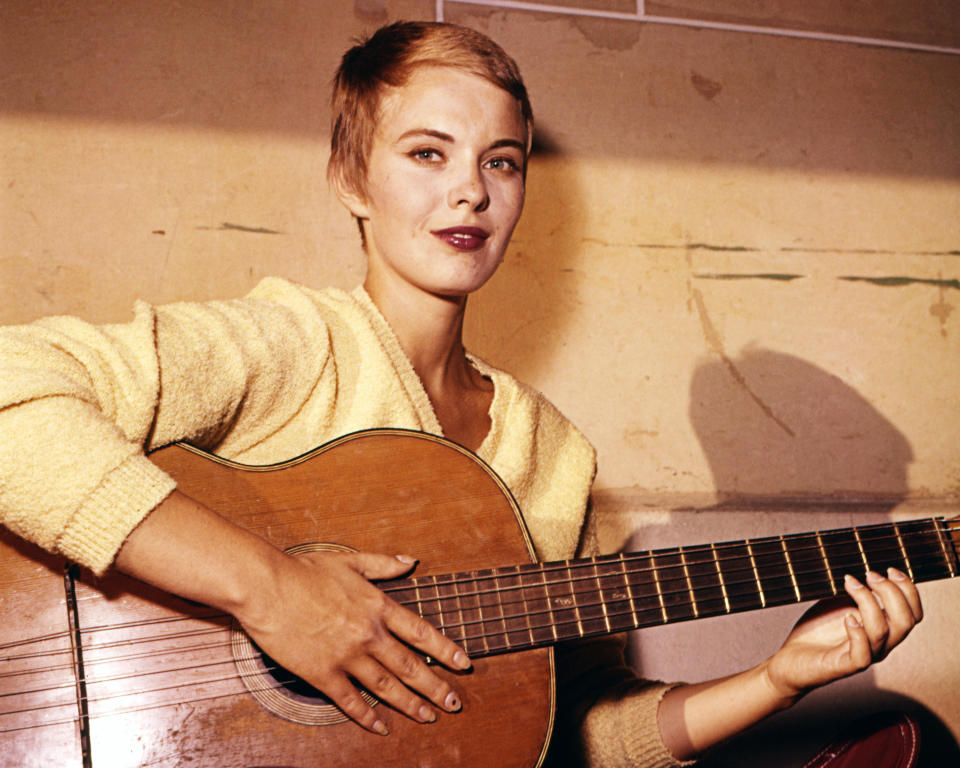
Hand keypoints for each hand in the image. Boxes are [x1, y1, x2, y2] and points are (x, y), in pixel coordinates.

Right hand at [237, 548, 471, 735]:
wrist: (267, 587)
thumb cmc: (305, 571)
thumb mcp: (351, 561)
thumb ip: (383, 564)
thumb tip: (410, 561)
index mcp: (377, 607)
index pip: (421, 633)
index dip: (445, 649)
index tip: (463, 663)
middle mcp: (368, 635)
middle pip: (410, 667)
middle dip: (435, 687)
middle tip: (453, 703)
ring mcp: (346, 657)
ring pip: (387, 688)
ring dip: (411, 705)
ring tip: (428, 716)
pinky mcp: (322, 674)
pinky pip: (350, 702)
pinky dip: (368, 717)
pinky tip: (381, 727)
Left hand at [763, 568, 922, 701]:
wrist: (792, 658)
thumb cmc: (817, 630)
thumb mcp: (839, 602)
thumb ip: (856, 590)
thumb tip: (864, 567)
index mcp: (884, 628)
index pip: (913, 613)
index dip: (908, 590)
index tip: (890, 570)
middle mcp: (880, 644)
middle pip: (906, 621)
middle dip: (892, 592)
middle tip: (870, 575)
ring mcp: (865, 655)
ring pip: (883, 632)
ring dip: (868, 602)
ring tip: (850, 584)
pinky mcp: (845, 666)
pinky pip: (862, 654)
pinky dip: (857, 633)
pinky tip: (847, 617)